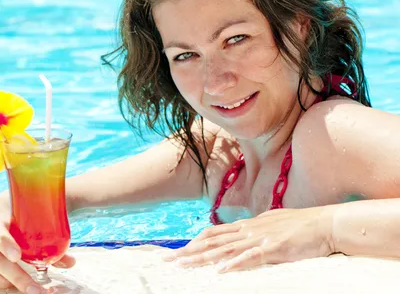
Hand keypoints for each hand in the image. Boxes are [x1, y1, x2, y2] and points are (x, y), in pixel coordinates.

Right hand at [0, 193, 76, 292]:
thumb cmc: (12, 221)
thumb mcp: (26, 224)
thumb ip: (47, 243)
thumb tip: (71, 263)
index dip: (6, 243)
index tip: (18, 256)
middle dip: (15, 276)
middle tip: (35, 289)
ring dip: (1, 283)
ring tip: (18, 286)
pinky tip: (3, 286)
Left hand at [164, 207, 334, 272]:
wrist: (325, 223)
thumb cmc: (301, 225)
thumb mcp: (272, 224)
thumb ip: (255, 229)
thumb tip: (242, 233)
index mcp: (247, 225)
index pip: (214, 233)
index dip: (195, 242)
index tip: (180, 250)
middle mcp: (248, 230)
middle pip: (212, 241)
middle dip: (189, 251)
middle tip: (170, 259)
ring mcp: (259, 239)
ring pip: (224, 249)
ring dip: (202, 258)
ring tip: (184, 265)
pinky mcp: (273, 249)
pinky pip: (249, 258)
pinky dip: (233, 264)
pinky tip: (220, 271)